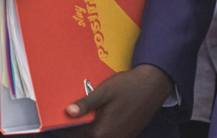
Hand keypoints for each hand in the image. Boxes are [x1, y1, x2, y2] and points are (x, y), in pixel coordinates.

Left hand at [58, 64, 173, 137]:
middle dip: (78, 129)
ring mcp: (121, 137)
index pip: (75, 136)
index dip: (65, 129)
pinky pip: (108, 134)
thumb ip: (86, 104)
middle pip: (86, 137)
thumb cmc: (130, 86)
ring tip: (88, 113)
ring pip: (98, 136)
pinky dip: (102, 128)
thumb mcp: (105, 91)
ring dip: (90, 129)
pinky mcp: (128, 133)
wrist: (155, 83)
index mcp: (101, 131)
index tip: (60, 119)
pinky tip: (102, 115)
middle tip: (74, 113)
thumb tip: (68, 113)